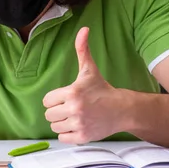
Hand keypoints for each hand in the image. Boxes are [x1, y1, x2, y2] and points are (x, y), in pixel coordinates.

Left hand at [43, 27, 121, 143]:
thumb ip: (82, 49)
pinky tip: (78, 125)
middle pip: (49, 115)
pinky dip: (67, 134)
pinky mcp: (83, 136)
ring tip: (75, 116)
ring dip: (62, 123)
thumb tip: (84, 29)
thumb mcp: (89, 69)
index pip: (47, 100)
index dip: (54, 99)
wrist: (121, 109)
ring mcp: (79, 124)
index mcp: (72, 92)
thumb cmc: (102, 89)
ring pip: (55, 127)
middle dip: (58, 111)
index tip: (66, 97)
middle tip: (71, 107)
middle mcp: (74, 109)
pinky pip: (63, 138)